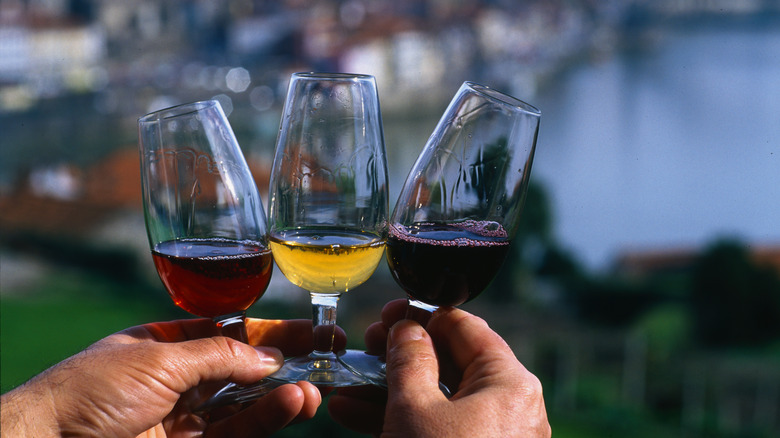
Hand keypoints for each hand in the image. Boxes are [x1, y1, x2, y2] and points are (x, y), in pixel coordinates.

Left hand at [0, 317, 334, 437]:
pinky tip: (292, 403)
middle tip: (328, 358)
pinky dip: (266, 419)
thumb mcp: (159, 356)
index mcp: (167, 343)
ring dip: (283, 396)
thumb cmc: (90, 389)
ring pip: (246, 405)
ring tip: (314, 389)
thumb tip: (271, 356)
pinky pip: (237, 431)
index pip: (232, 332)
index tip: (312, 330)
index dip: (272, 330)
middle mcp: (180, 380)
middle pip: (245, 369)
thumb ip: (220, 355)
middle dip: (287, 363)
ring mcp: (186, 418)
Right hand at [328, 300, 550, 436]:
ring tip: (348, 385)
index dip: (421, 315)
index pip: (464, 326)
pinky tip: (356, 415)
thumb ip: (408, 359)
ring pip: (440, 398)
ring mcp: (495, 437)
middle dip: (401, 354)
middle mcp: (511, 406)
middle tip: (366, 347)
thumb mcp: (414, 410)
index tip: (386, 314)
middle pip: (451, 361)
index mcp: (509, 382)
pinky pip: (440, 428)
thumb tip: (406, 327)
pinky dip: (404, 419)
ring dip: (392, 389)